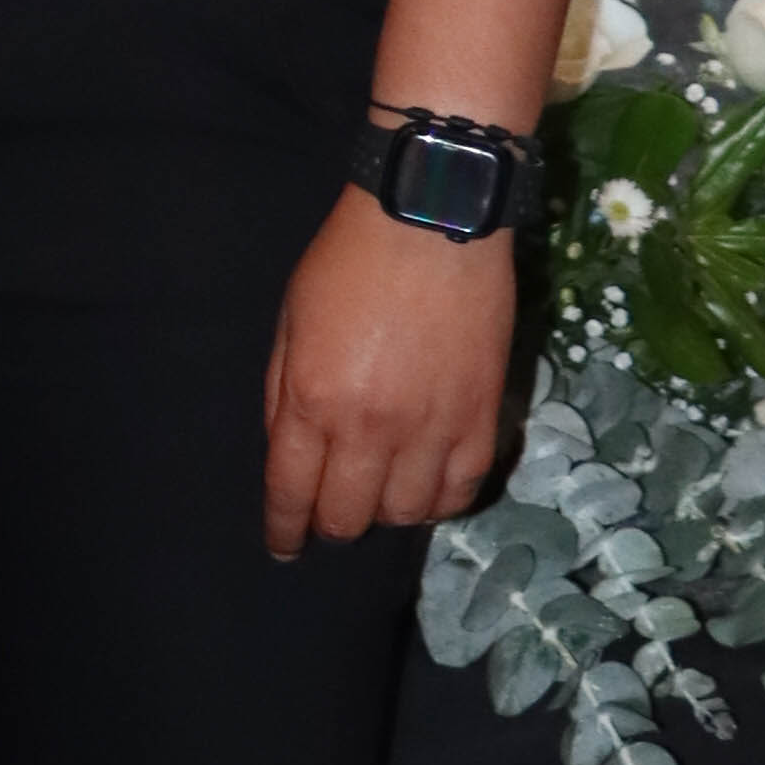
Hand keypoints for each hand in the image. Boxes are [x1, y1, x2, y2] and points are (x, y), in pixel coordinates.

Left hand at [260, 195, 516, 563]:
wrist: (431, 218)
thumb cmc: (347, 260)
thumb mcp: (288, 322)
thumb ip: (281, 394)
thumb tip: (287, 453)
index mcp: (312, 402)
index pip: (292, 494)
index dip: (285, 531)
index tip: (285, 546)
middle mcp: (371, 428)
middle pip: (349, 518)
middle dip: (333, 523)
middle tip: (334, 510)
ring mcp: (432, 427)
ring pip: (406, 514)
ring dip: (387, 511)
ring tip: (382, 490)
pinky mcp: (482, 417)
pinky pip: (462, 489)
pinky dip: (441, 499)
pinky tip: (428, 484)